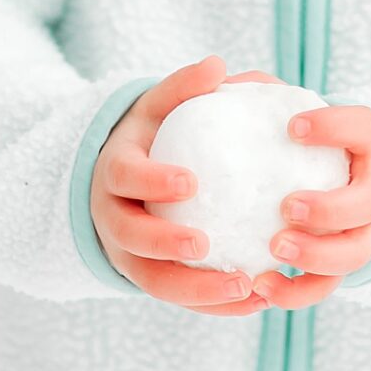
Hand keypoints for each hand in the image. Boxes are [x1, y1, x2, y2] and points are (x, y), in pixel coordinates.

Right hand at [90, 55, 269, 314]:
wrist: (122, 182)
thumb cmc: (151, 137)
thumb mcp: (158, 107)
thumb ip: (183, 87)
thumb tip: (218, 66)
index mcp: (114, 172)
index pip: (125, 177)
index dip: (152, 181)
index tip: (190, 182)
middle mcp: (113, 219)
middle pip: (131, 239)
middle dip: (165, 245)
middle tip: (206, 245)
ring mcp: (128, 256)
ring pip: (154, 282)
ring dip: (197, 290)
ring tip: (246, 285)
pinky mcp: (150, 279)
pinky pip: (179, 300)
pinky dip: (214, 305)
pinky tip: (257, 299)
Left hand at [252, 101, 370, 310]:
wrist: (364, 178)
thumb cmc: (320, 140)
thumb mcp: (308, 112)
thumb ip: (268, 95)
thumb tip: (218, 79)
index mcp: (369, 143)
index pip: (363, 128)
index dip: (335, 127)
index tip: (293, 127)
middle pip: (368, 204)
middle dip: (329, 209)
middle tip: (287, 206)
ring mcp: (367, 232)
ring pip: (354, 254)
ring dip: (316, 256)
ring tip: (274, 248)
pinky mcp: (346, 265)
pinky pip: (327, 287)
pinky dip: (297, 293)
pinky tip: (261, 287)